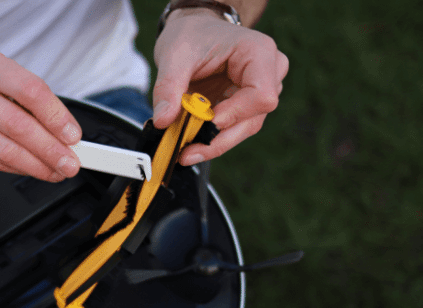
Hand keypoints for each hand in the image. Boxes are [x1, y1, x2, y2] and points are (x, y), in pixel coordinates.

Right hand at [0, 46, 81, 181]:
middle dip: (50, 149)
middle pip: (18, 125)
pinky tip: (30, 169)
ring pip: (5, 149)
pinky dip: (16, 169)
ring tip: (55, 170)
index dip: (56, 116)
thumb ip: (24, 96)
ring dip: (37, 165)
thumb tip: (61, 128)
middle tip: (70, 162)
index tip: (72, 135)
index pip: (29, 89)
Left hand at [152, 9, 287, 165]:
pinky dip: (211, 139)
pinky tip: (190, 145)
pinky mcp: (246, 106)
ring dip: (214, 143)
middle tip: (187, 152)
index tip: (207, 121)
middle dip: (219, 139)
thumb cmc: (192, 35)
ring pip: (244, 129)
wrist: (195, 31)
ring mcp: (259, 92)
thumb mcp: (174, 56)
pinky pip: (233, 129)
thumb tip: (162, 121)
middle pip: (254, 119)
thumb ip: (168, 88)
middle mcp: (268, 73)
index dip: (235, 113)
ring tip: (185, 152)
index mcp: (258, 53)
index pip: (261, 95)